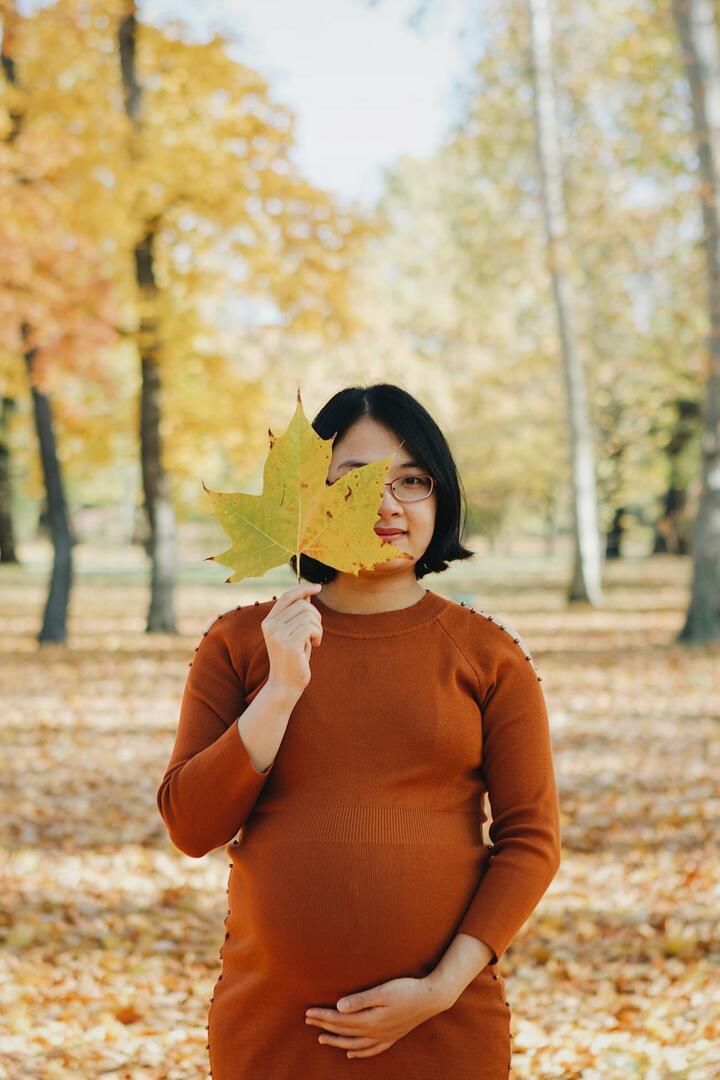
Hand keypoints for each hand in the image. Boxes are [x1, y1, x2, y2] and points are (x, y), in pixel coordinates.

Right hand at [262, 582, 322, 695]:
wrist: (285, 685)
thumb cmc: (293, 659)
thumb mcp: (294, 633)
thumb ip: (298, 614)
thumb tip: (307, 593)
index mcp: (269, 621)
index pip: (287, 597)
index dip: (303, 588)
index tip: (317, 587)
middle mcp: (270, 625)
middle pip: (302, 604)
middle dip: (315, 616)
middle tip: (316, 632)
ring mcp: (278, 634)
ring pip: (308, 614)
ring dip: (318, 627)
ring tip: (314, 640)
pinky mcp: (288, 643)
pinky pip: (311, 626)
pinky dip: (318, 634)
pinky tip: (315, 645)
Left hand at [304, 976, 450, 1059]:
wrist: (432, 998)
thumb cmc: (407, 989)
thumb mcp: (383, 991)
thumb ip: (360, 1000)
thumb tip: (339, 1007)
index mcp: (371, 1020)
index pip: (340, 1020)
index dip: (323, 1017)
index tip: (308, 1013)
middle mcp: (375, 1032)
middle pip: (344, 1031)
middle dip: (324, 1026)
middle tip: (307, 1020)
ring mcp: (384, 1036)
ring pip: (355, 1043)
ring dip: (337, 1041)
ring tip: (322, 1038)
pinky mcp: (392, 1036)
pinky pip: (372, 1050)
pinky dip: (359, 1052)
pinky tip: (351, 1053)